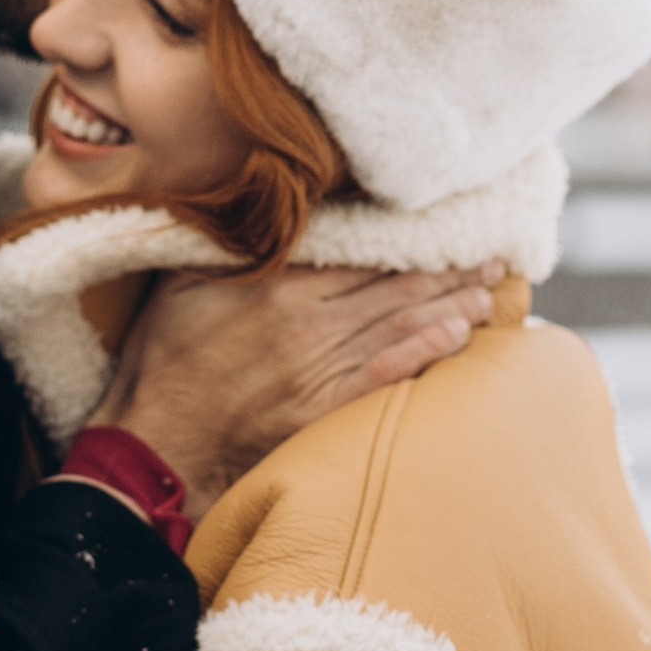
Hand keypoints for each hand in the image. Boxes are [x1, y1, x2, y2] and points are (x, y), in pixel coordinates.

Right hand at [95, 258, 504, 518]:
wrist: (155, 446)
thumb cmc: (162, 361)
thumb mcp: (181, 283)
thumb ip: (228, 244)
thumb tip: (262, 204)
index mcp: (275, 285)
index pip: (359, 252)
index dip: (408, 238)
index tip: (446, 222)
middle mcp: (306, 323)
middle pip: (393, 285)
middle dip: (449, 269)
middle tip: (495, 256)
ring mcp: (318, 368)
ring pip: (400, 325)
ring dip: (451, 305)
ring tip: (491, 291)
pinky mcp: (323, 410)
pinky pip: (387, 373)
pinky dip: (426, 350)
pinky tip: (458, 336)